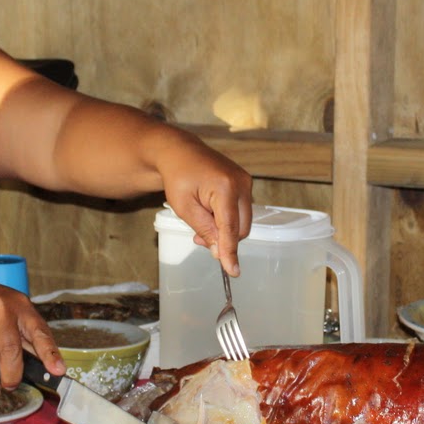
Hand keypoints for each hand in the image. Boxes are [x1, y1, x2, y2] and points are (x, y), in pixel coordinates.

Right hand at [0, 278, 64, 387]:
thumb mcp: (6, 311)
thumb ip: (22, 333)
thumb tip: (40, 362)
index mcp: (21, 307)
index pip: (40, 332)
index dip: (50, 353)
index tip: (58, 370)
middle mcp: (5, 307)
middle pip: (12, 350)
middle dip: (12, 372)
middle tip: (9, 384)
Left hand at [158, 140, 254, 274]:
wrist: (180, 152)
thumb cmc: (178, 177)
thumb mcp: (184, 207)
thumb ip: (204, 230)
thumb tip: (220, 253)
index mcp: (224, 187)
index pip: (230, 228)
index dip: (230, 252)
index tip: (233, 272)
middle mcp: (241, 183)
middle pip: (241, 227)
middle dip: (223, 239)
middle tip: (198, 237)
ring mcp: (246, 181)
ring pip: (243, 221)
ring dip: (225, 229)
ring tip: (202, 221)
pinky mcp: (245, 182)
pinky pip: (241, 210)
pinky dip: (228, 218)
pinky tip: (210, 212)